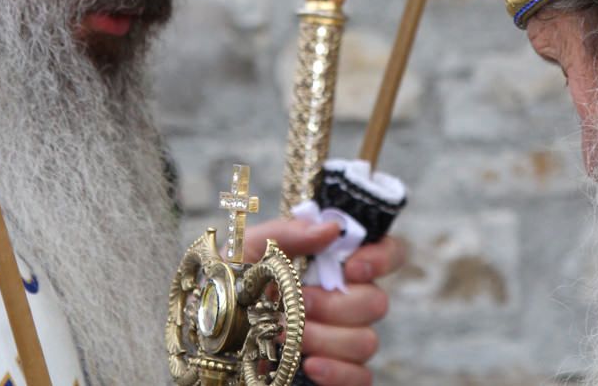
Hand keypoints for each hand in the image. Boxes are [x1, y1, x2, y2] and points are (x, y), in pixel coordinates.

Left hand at [243, 218, 404, 385]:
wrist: (210, 337)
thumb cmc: (230, 287)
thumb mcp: (246, 251)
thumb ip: (286, 233)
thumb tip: (330, 227)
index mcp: (331, 266)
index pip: (387, 254)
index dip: (382, 258)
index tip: (352, 267)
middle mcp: (346, 301)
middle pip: (376, 302)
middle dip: (334, 305)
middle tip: (297, 304)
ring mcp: (345, 339)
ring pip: (367, 341)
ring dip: (325, 338)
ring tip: (285, 335)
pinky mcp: (340, 374)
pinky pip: (361, 377)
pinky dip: (338, 372)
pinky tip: (310, 365)